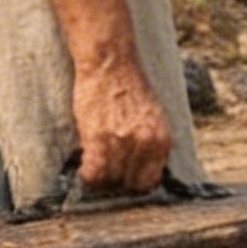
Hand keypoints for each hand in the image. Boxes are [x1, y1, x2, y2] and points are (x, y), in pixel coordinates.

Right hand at [71, 55, 171, 194]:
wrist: (111, 63)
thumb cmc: (129, 86)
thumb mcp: (152, 118)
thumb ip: (149, 144)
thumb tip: (140, 168)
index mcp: (162, 140)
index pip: (150, 181)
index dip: (134, 183)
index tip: (124, 178)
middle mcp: (145, 144)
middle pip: (130, 184)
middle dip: (117, 181)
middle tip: (107, 170)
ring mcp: (122, 142)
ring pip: (110, 180)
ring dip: (101, 176)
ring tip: (94, 164)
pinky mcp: (99, 138)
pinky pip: (93, 173)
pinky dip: (88, 174)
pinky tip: (84, 165)